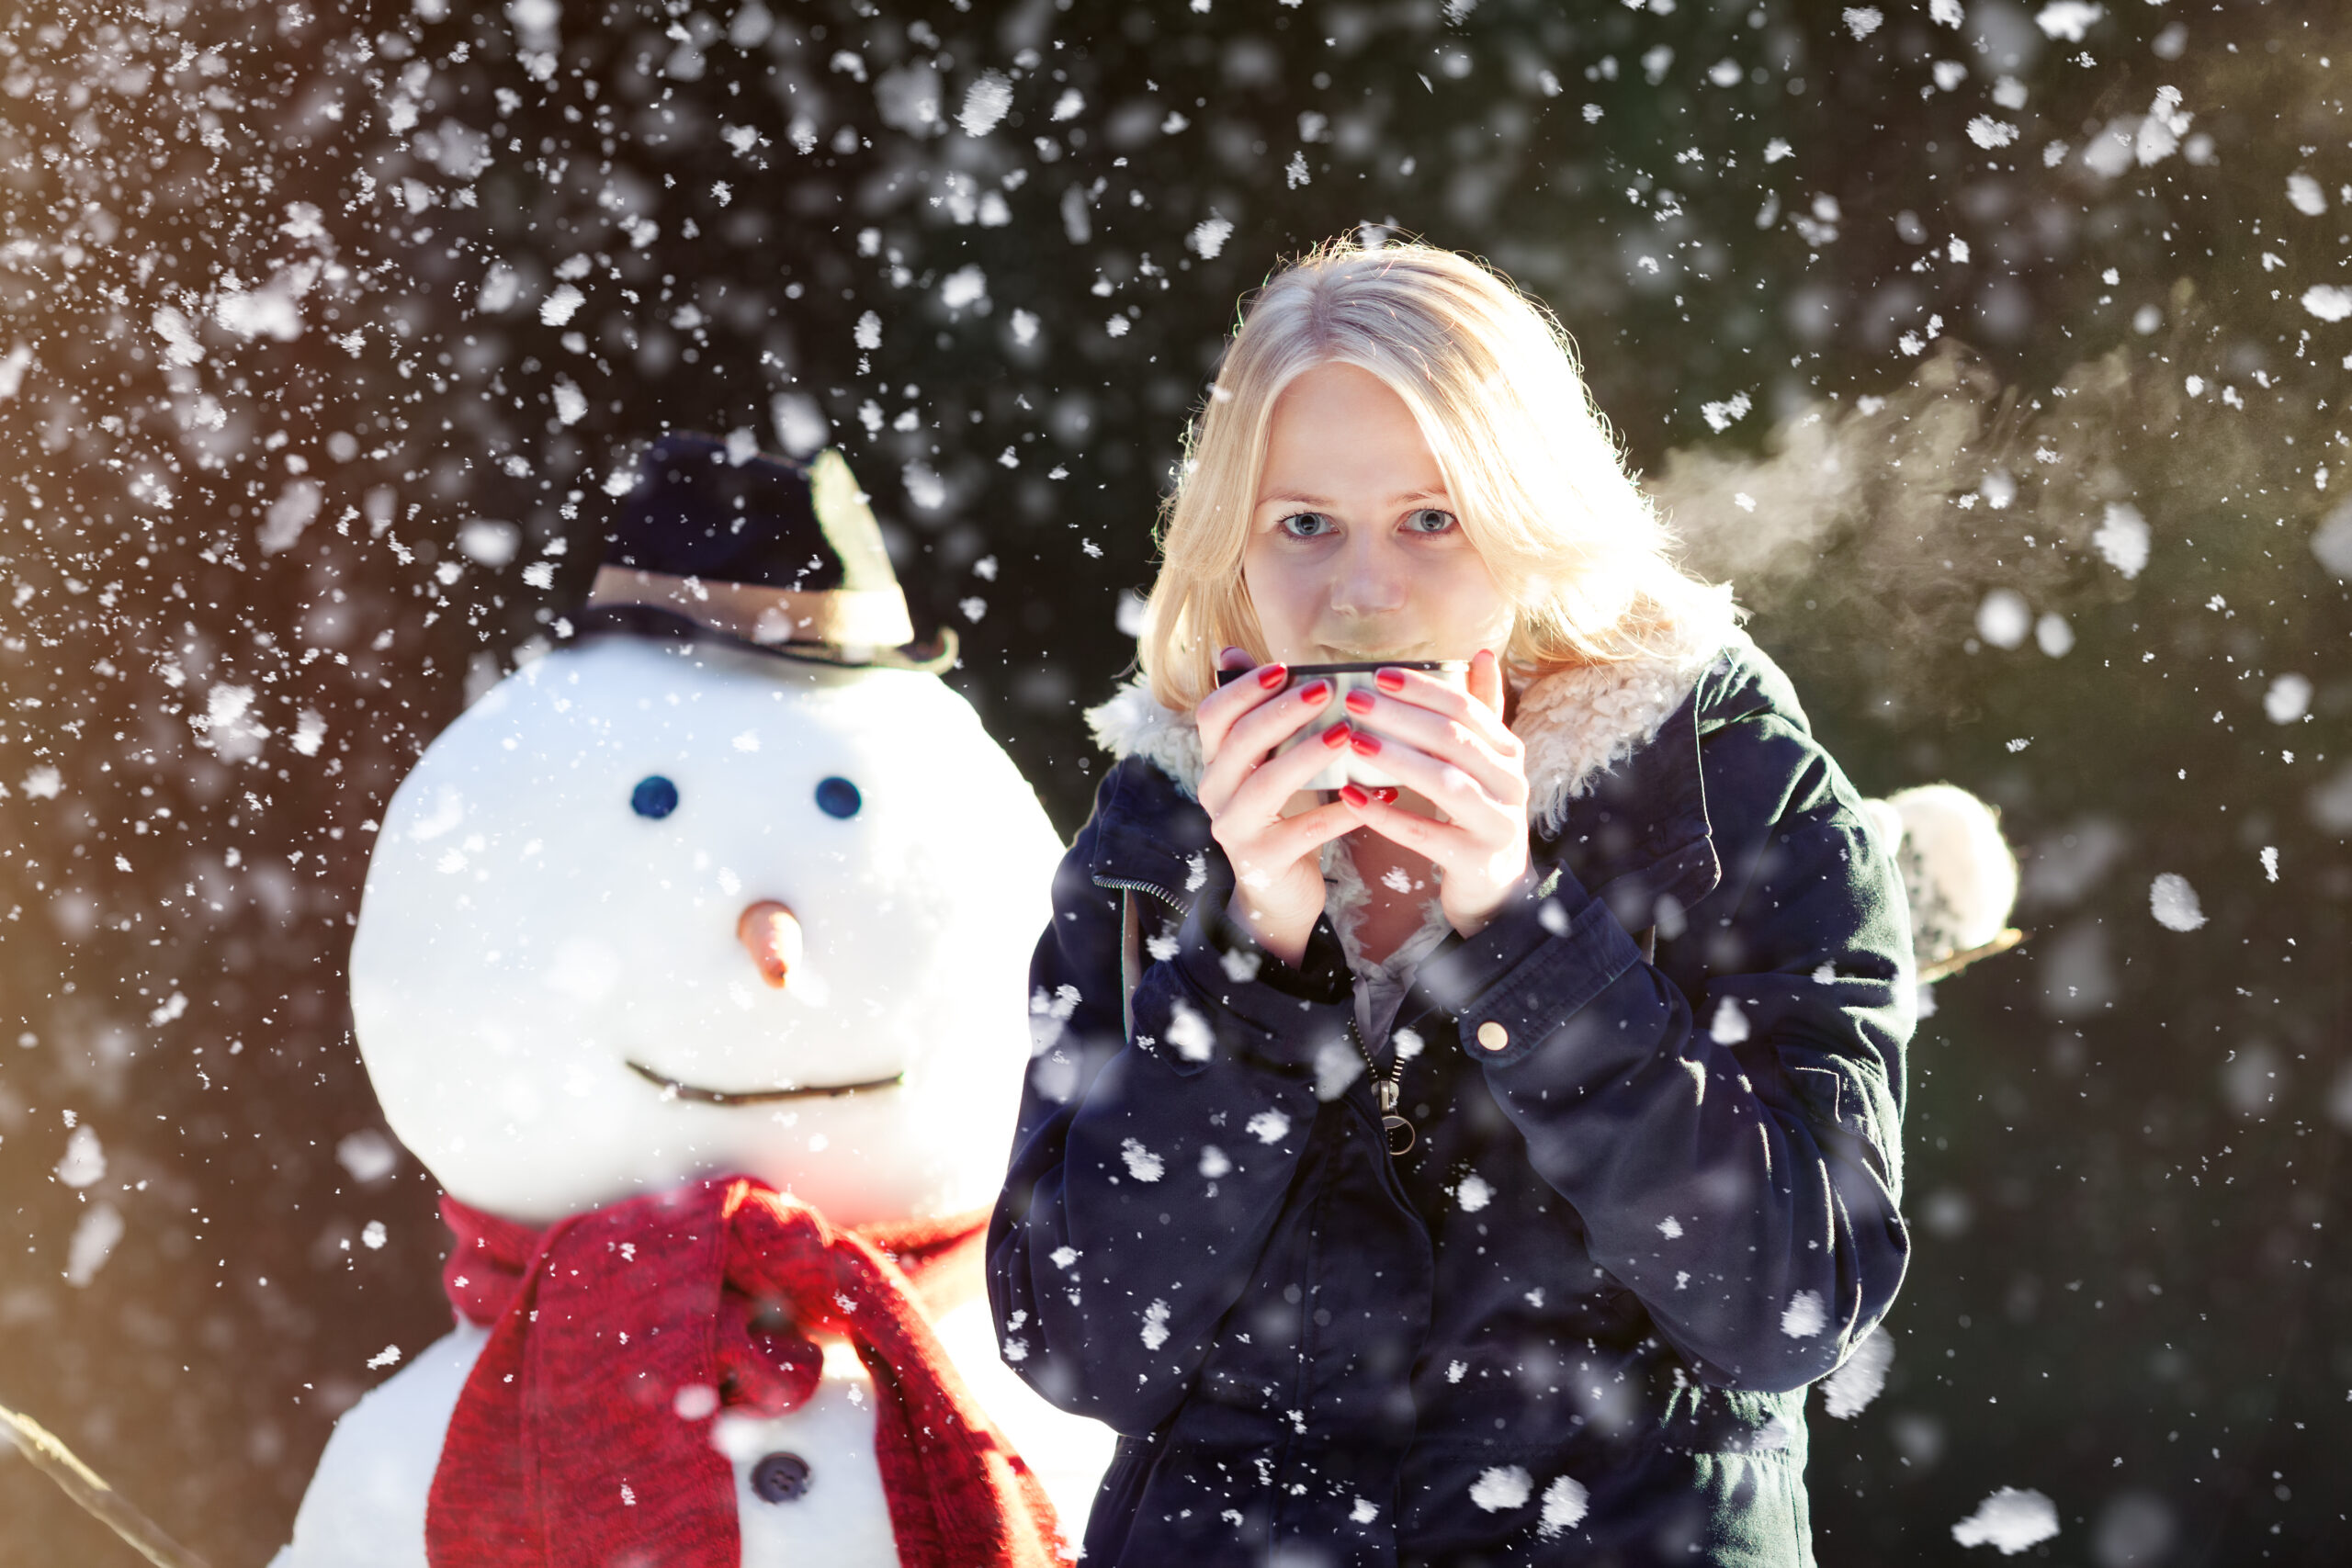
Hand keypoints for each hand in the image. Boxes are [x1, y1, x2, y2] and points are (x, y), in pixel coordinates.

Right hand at [1194, 647, 1358, 966]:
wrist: (1278, 894)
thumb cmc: (1281, 815)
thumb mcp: (1267, 762)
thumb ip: (1259, 713)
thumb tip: (1233, 651)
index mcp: (1216, 762)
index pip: (1212, 714)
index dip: (1243, 688)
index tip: (1283, 667)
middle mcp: (1215, 793)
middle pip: (1238, 742)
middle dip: (1282, 712)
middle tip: (1326, 689)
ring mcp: (1235, 830)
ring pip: (1265, 784)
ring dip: (1307, 754)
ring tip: (1347, 734)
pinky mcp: (1264, 862)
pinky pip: (1305, 831)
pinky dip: (1342, 811)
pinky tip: (1378, 794)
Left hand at [1334, 648, 1531, 937]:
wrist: (1498, 889)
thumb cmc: (1479, 814)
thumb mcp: (1487, 763)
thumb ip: (1483, 712)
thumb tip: (1481, 653)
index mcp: (1509, 752)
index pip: (1467, 709)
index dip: (1424, 689)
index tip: (1380, 675)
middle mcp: (1510, 783)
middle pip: (1454, 740)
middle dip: (1402, 717)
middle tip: (1354, 701)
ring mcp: (1496, 823)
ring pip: (1445, 782)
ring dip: (1396, 758)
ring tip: (1352, 741)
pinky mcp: (1474, 859)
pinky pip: (1425, 834)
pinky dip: (1386, 815)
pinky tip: (1350, 798)